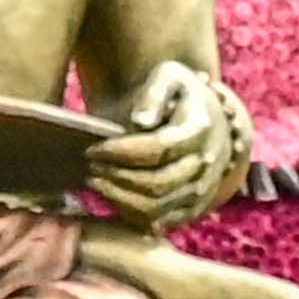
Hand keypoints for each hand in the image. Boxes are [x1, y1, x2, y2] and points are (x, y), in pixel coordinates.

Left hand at [83, 59, 250, 229]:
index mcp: (201, 127)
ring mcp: (203, 189)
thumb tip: (139, 122)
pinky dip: (131, 214)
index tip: (93, 149)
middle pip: (157, 182)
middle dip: (117, 177)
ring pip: (157, 207)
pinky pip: (160, 222)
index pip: (158, 148)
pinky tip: (111, 197)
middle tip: (90, 167)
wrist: (196, 114)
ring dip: (119, 197)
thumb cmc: (174, 92)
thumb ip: (154, 93)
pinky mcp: (193, 207)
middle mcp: (208, 162)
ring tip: (95, 181)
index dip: (121, 152)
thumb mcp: (167, 76)